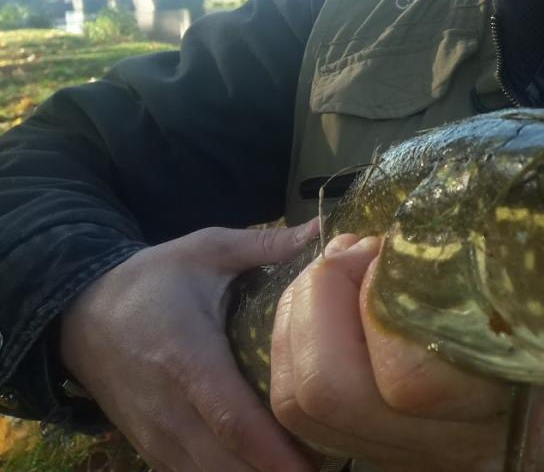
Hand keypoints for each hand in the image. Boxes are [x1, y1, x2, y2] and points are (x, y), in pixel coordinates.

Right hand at [59, 224, 319, 471]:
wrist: (80, 313)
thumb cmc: (154, 279)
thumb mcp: (206, 251)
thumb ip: (264, 245)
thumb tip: (321, 229)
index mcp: (187, 357)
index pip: (231, 417)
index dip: (272, 449)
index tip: (313, 465)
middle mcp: (168, 408)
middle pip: (224, 462)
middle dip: (274, 471)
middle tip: (328, 465)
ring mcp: (155, 434)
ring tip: (305, 464)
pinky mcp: (150, 447)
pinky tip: (265, 466)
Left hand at [268, 87, 543, 471]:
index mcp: (500, 404)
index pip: (411, 376)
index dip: (386, 301)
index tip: (399, 242)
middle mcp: (439, 440)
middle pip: (333, 389)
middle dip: (327, 300)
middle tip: (359, 249)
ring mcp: (399, 452)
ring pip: (305, 400)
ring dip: (299, 319)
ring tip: (339, 269)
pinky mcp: (372, 451)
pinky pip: (299, 411)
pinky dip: (292, 345)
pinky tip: (327, 302)